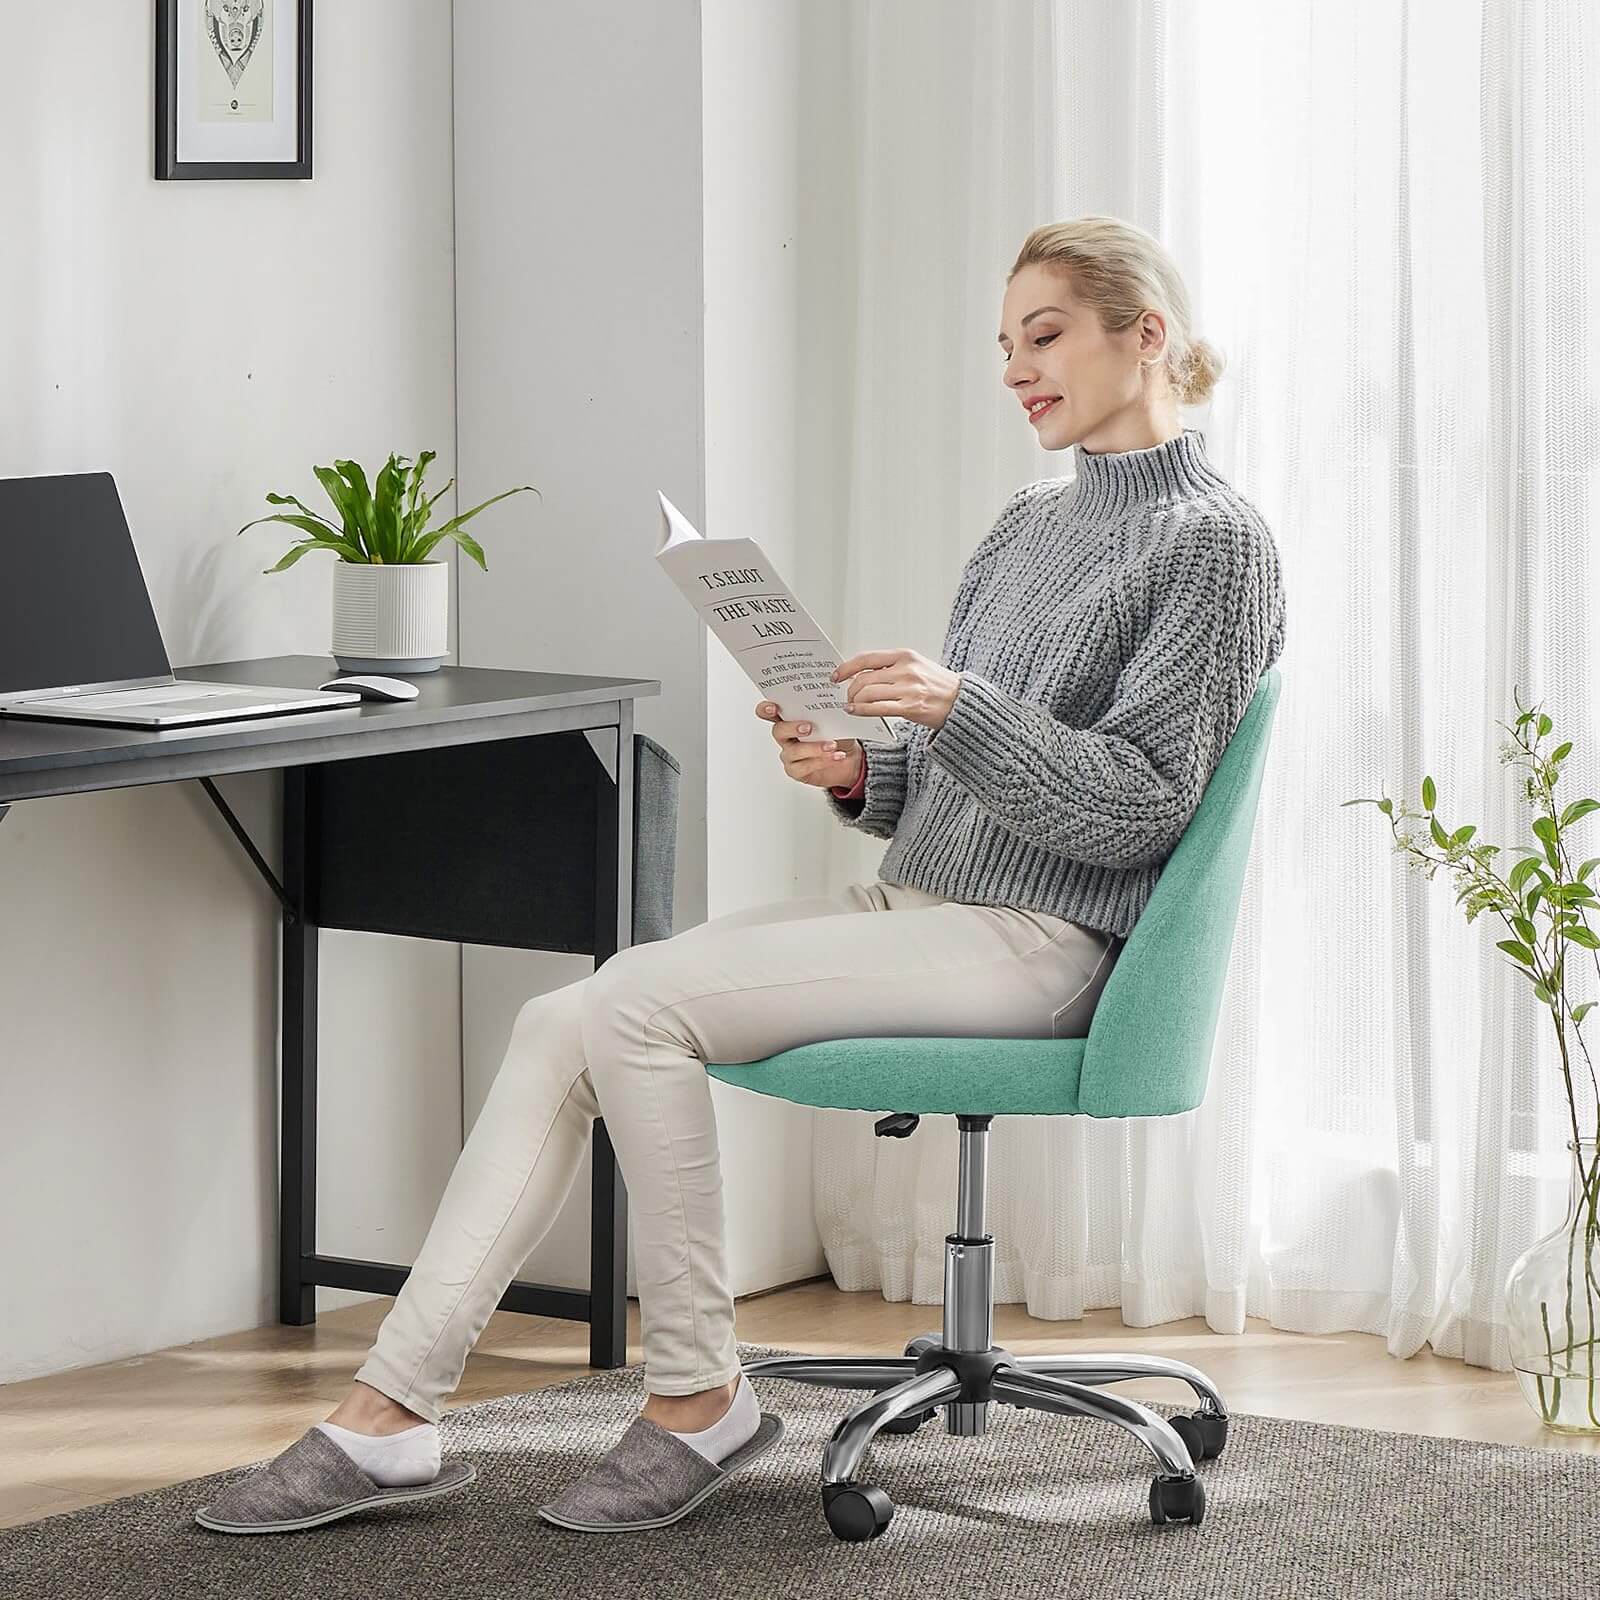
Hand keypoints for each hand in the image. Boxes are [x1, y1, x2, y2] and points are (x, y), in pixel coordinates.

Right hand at [755, 700, 864, 788]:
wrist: (850, 757)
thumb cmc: (837, 732)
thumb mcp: (836, 713)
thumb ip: (830, 699)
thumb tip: (834, 681)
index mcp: (790, 717)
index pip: (769, 711)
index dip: (766, 709)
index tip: (774, 707)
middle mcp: (786, 736)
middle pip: (778, 731)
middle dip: (792, 728)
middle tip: (809, 727)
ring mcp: (790, 753)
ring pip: (794, 751)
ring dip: (814, 748)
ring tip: (832, 745)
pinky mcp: (797, 770)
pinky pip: (803, 767)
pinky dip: (821, 761)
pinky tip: (836, 756)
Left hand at [831, 647, 960, 730]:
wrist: (961, 701)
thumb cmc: (938, 684)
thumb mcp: (916, 665)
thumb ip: (891, 667)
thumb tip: (863, 673)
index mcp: (905, 655)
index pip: (867, 658)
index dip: (847, 667)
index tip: (836, 675)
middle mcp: (905, 670)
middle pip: (864, 678)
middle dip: (850, 689)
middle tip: (846, 695)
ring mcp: (908, 689)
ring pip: (868, 693)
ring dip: (854, 700)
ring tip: (851, 704)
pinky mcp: (910, 707)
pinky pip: (877, 708)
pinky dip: (861, 710)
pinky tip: (855, 711)